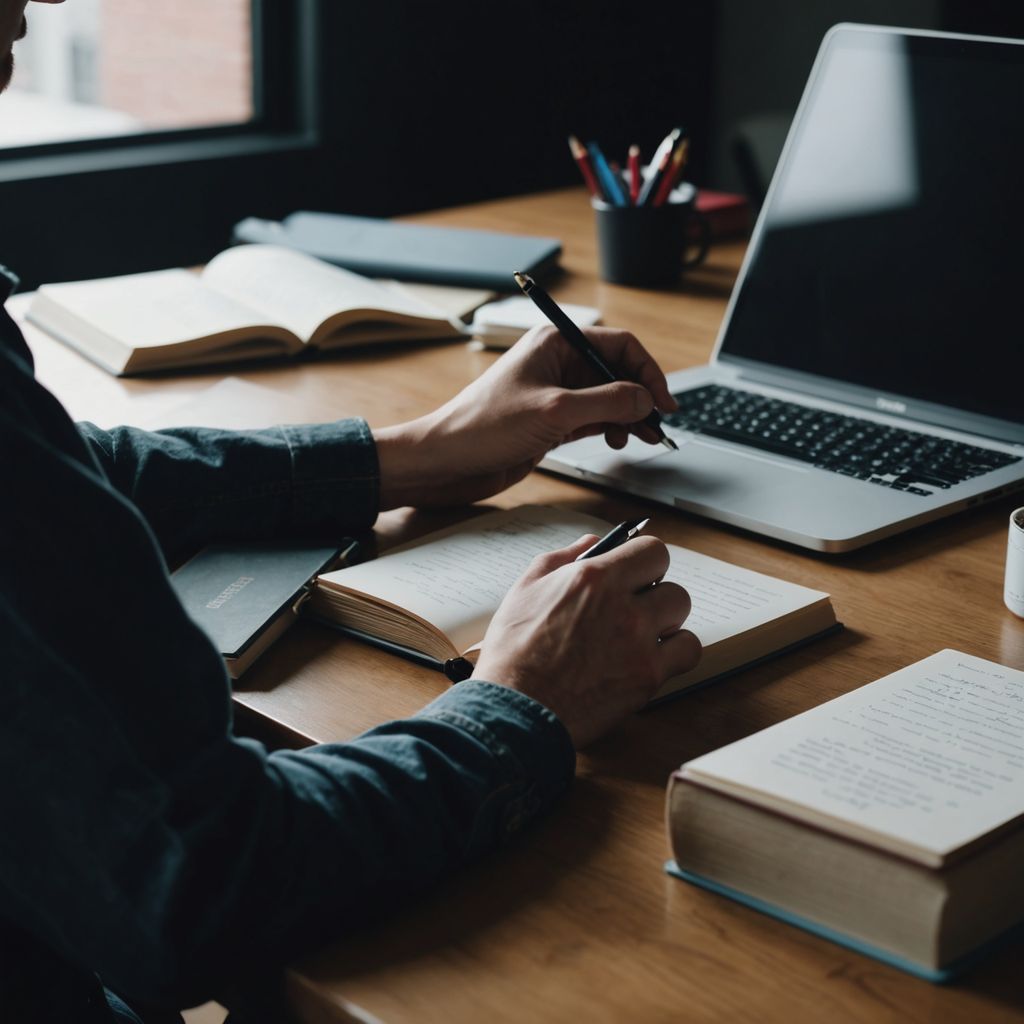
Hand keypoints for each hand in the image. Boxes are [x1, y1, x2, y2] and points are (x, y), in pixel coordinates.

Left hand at [374, 325, 677, 508]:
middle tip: (658, 426)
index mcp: (555, 343)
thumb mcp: (555, 411)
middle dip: (640, 397)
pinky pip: (594, 419)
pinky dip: (612, 429)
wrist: (447, 461)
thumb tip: (645, 400)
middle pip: (616, 372)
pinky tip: (620, 441)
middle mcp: (557, 363)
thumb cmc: (484, 427)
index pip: (618, 344)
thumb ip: (607, 403)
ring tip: (640, 438)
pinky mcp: (551, 421)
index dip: (647, 371)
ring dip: (629, 416)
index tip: (663, 401)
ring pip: (608, 398)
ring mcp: (555, 393)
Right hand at [472, 533, 700, 747]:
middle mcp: (623, 606)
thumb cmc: (513, 652)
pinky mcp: (648, 677)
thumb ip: (562, 558)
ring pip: (681, 615)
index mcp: (594, 578)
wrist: (516, 708)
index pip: (652, 551)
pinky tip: (650, 657)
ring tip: (640, 635)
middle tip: (634, 609)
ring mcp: (639, 642)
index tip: (638, 573)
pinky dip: (675, 653)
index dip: (645, 561)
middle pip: (672, 585)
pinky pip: (688, 652)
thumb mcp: (526, 589)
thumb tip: (591, 542)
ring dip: (665, 622)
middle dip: (655, 595)